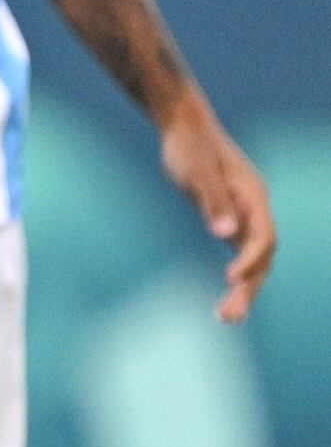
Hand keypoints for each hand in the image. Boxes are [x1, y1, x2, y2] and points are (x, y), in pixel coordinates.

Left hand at [158, 99, 278, 323]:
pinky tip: (225, 301)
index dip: (250, 259)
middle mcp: (254, 209)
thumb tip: (225, 234)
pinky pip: (240, 255)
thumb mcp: (196, 172)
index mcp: (252, 197)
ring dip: (244, 289)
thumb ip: (212, 201)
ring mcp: (245, 216)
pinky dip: (236, 278)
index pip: (262, 236)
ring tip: (226, 318)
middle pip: (261, 255)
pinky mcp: (230, 220)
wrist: (185, 128)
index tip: (230, 278)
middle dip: (249, 286)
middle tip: (229, 316)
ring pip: (253, 260)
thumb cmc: (189, 147)